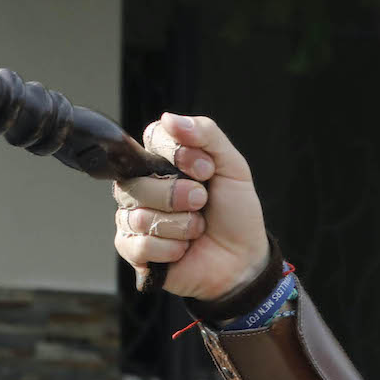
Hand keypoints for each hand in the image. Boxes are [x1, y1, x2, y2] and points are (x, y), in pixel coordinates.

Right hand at [110, 113, 268, 299]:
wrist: (244, 260)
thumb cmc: (236, 214)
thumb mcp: (233, 168)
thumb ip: (206, 135)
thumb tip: (170, 118)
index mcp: (163, 162)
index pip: (152, 138)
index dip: (178, 153)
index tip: (206, 170)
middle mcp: (142, 187)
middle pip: (136, 182)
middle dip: (179, 196)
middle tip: (202, 203)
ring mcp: (134, 218)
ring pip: (138, 216)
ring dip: (180, 226)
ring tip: (197, 229)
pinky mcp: (134, 250)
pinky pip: (138, 244)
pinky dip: (170, 249)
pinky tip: (184, 250)